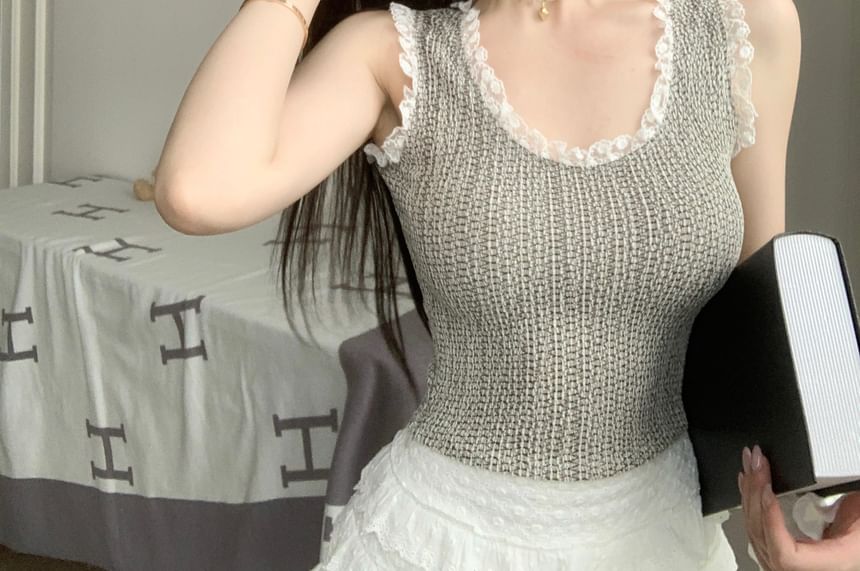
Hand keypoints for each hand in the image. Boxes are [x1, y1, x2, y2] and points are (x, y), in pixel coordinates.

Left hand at [738, 444, 859, 570]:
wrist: (858, 545)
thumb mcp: (858, 513)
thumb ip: (838, 498)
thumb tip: (827, 469)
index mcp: (829, 564)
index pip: (786, 555)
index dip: (772, 522)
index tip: (768, 490)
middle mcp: (803, 569)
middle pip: (763, 536)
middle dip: (756, 493)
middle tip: (757, 463)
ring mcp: (786, 565)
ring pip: (755, 532)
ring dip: (749, 493)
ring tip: (751, 466)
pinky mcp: (778, 553)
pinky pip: (756, 531)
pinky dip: (750, 504)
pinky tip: (748, 486)